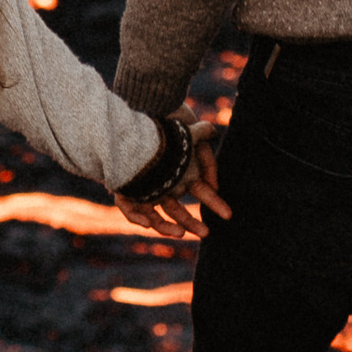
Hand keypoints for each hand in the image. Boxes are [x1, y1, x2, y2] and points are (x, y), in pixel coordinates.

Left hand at [128, 120, 228, 239]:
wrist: (132, 117)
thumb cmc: (160, 126)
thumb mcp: (187, 131)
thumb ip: (202, 143)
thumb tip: (215, 161)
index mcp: (178, 175)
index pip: (199, 193)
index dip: (213, 203)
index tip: (228, 214)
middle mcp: (161, 185)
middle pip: (177, 211)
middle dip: (191, 223)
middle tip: (205, 233)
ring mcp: (142, 189)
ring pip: (153, 215)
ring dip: (165, 226)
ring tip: (179, 232)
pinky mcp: (124, 190)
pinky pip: (130, 208)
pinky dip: (137, 216)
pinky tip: (147, 221)